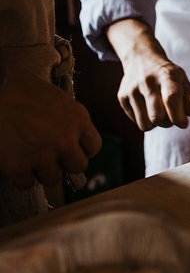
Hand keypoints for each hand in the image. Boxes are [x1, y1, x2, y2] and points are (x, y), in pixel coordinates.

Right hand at [0, 66, 101, 188]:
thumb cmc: (23, 89)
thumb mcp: (59, 100)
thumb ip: (71, 122)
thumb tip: (74, 144)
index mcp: (79, 120)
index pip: (93, 147)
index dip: (80, 149)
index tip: (69, 148)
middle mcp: (66, 140)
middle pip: (77, 167)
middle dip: (64, 163)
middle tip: (49, 155)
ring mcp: (43, 155)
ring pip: (52, 179)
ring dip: (41, 171)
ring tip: (28, 155)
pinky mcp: (19, 166)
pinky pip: (26, 183)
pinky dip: (19, 176)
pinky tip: (14, 160)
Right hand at [107, 19, 189, 131]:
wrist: (140, 58)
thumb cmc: (167, 74)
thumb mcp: (182, 80)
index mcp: (166, 75)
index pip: (171, 98)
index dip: (178, 116)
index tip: (183, 123)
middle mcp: (147, 81)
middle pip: (157, 116)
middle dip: (168, 123)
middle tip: (172, 117)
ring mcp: (132, 90)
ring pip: (146, 124)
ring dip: (156, 124)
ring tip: (160, 113)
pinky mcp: (122, 97)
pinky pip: (137, 122)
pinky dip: (146, 120)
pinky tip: (148, 108)